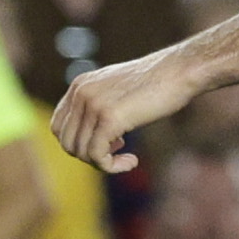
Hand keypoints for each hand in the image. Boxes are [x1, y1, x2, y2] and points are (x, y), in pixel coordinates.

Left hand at [53, 47, 202, 172]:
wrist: (179, 71)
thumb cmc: (157, 84)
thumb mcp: (118, 91)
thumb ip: (99, 107)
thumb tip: (91, 139)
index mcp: (80, 85)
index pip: (59, 126)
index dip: (78, 144)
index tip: (106, 144)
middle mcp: (81, 93)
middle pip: (67, 143)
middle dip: (90, 156)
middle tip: (117, 152)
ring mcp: (93, 104)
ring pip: (81, 152)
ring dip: (104, 163)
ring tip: (127, 159)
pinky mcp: (109, 118)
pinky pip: (97, 156)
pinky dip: (113, 167)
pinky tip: (132, 161)